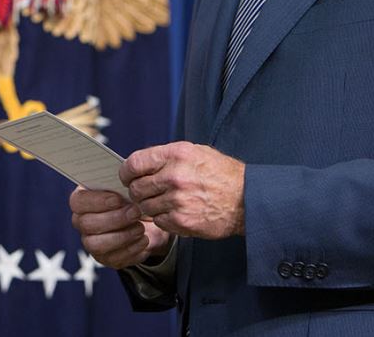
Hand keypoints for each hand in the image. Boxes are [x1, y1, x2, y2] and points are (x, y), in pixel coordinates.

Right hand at [69, 188, 170, 268]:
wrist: (147, 221)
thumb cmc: (131, 199)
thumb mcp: (126, 188)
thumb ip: (120, 186)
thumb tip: (124, 184)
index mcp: (82, 200)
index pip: (78, 202)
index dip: (97, 202)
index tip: (118, 199)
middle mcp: (82, 222)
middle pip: (87, 224)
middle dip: (114, 219)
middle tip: (135, 212)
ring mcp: (91, 242)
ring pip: (97, 244)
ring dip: (122, 236)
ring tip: (140, 228)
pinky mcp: (106, 258)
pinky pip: (114, 259)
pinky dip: (132, 249)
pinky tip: (144, 239)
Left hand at [120, 142, 244, 239]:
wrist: (246, 199)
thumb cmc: (221, 174)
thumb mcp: (195, 152)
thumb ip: (166, 157)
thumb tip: (139, 164)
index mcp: (176, 155)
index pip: (134, 163)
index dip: (126, 172)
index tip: (127, 176)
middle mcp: (175, 176)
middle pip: (136, 188)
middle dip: (137, 191)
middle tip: (146, 192)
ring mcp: (178, 200)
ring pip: (145, 207)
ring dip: (150, 206)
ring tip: (164, 202)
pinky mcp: (182, 221)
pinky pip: (159, 221)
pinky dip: (163, 219)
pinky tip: (175, 212)